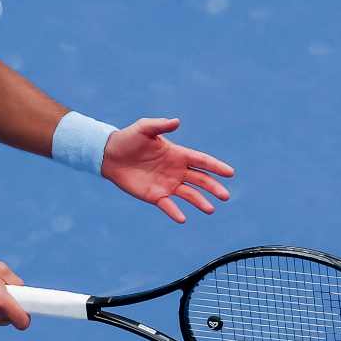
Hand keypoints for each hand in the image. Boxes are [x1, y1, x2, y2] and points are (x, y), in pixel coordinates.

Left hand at [101, 117, 234, 222]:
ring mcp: (167, 184)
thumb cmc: (129, 139)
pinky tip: (182, 219)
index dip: (216, 166)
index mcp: (178, 154)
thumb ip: (161, 126)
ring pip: (189, 194)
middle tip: (225, 196)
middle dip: (213, 187)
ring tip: (210, 209)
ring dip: (200, 202)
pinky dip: (175, 212)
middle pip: (200, 180)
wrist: (110, 155)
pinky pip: (168, 206)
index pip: (201, 161)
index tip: (230, 173)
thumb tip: (176, 121)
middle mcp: (177, 171)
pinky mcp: (155, 196)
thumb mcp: (145, 128)